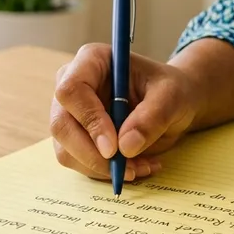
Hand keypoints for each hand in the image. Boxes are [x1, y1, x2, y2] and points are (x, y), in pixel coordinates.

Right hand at [50, 43, 200, 182]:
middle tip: (127, 169)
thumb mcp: (171, 97)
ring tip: (140, 167)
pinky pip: (78, 162)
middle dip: (92, 154)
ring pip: (65, 150)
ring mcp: (69, 113)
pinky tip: (135, 167)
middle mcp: (72, 85)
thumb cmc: (170, 90)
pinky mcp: (74, 138)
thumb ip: (151, 117)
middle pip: (61, 125)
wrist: (170, 105)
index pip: (71, 90)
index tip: (113, 147)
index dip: (89, 120)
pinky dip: (105, 172)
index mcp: (92, 61)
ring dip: (102, 168)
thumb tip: (125, 147)